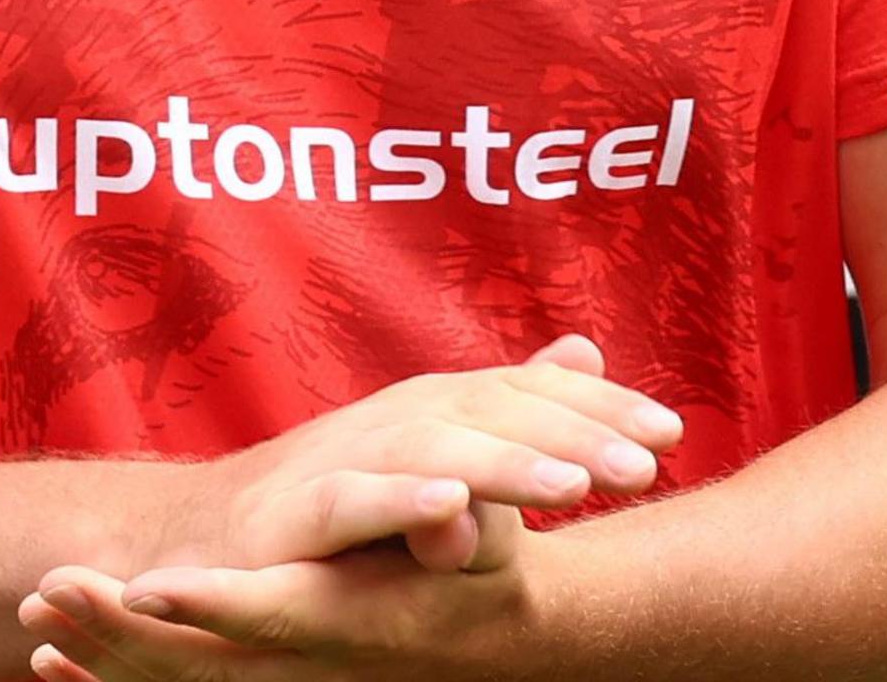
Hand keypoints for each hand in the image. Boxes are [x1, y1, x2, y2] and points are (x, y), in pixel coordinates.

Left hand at [18, 538, 538, 681]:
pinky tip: (55, 661)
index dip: (210, 602)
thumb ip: (465, 528)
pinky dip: (113, 680)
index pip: (273, 615)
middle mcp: (311, 666)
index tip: (146, 583)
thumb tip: (454, 517)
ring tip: (38, 620)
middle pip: (201, 664)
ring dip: (103, 656)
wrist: (490, 630)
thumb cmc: (480, 565)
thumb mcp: (487, 540)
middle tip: (51, 589)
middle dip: (120, 632)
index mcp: (354, 622)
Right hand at [136, 337, 679, 579]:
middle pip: (492, 410)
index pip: (528, 392)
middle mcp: (397, 417)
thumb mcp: (436, 447)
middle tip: (647, 464)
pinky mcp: (296, 513)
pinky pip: (354, 501)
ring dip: (504, 464)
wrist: (214, 538)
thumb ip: (510, 409)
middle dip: (572, 433)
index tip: (671, 434)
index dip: (598, 406)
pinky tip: (454, 509)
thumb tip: (586, 348)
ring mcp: (345, 459)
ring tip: (574, 486)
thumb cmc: (339, 493)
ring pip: (432, 449)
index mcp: (438, 406)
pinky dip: (402, 500)